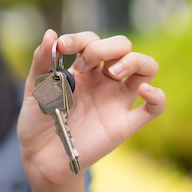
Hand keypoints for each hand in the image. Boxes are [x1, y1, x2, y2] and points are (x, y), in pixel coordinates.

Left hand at [17, 29, 165, 185]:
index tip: (63, 47)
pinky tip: (143, 91)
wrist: (41, 158)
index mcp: (82, 69)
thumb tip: (50, 33)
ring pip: (146, 68)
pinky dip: (157, 96)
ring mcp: (116, 100)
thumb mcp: (34, 89)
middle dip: (106, 47)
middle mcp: (103, 80)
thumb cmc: (37, 122)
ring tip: (112, 72)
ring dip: (134, 61)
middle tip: (85, 63)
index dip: (80, 39)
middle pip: (123, 47)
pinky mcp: (125, 123)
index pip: (92, 41)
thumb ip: (41, 62)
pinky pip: (154, 108)